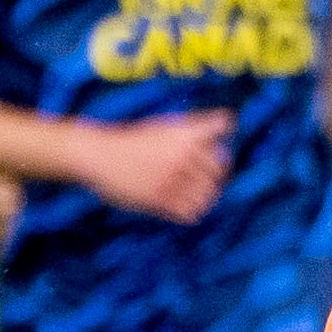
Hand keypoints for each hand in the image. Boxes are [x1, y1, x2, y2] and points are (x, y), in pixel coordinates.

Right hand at [66, 114, 235, 224]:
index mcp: (184, 134)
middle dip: (215, 177)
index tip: (218, 162)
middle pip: (218, 171)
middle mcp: (181, 155)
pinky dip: (191, 212)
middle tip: (208, 182)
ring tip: (198, 197)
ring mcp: (171, 178)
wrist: (100, 155)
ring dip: (206, 197)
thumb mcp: (166, 125)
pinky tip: (185, 207)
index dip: (222, 153)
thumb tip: (230, 120)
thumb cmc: (134, 140)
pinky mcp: (159, 199)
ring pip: (206, 194)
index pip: (221, 140)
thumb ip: (198, 125)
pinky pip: (188, 212)